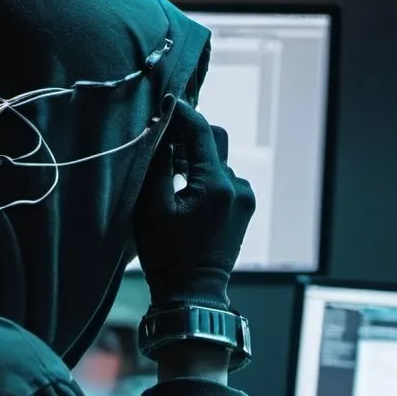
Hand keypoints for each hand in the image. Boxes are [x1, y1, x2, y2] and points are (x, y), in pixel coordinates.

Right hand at [133, 97, 254, 308]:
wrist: (191, 293)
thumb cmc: (166, 255)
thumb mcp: (152, 207)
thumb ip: (159, 165)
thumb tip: (161, 131)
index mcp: (216, 185)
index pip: (201, 131)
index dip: (182, 114)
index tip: (166, 102)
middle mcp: (237, 186)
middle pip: (215, 142)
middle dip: (190, 137)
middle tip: (164, 142)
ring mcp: (244, 198)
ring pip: (219, 162)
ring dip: (198, 160)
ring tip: (172, 172)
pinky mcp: (244, 209)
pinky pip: (225, 180)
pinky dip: (206, 177)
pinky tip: (186, 192)